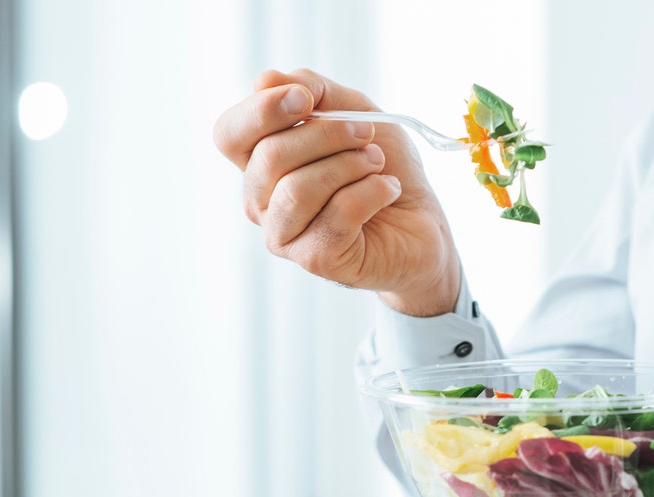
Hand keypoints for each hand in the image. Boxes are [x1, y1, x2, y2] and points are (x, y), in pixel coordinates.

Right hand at [213, 69, 460, 316]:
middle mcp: (261, 201)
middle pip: (270, 156)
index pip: (230, 134)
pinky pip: (337, 215)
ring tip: (377, 163)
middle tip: (367, 133)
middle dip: (327, 134)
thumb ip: (313, 91)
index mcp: (260, 163)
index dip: (262, 111)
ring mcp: (284, 235)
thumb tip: (265, 80)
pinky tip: (388, 191)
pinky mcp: (316, 259)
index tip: (308, 99)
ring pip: (298, 189)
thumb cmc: (384, 168)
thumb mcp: (354, 111)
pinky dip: (372, 192)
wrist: (423, 223)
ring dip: (349, 165)